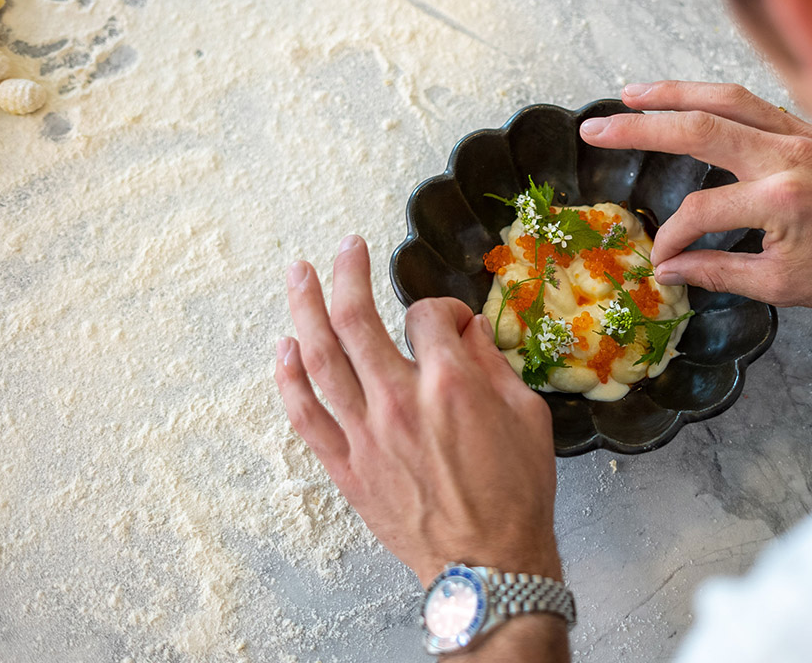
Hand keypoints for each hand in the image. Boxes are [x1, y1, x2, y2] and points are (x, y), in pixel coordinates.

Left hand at [274, 236, 562, 587]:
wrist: (488, 564)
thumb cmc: (515, 494)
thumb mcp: (528, 416)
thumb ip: (493, 364)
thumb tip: (468, 332)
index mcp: (450, 384)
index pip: (428, 317)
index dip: (443, 309)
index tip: (453, 322)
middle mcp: (399, 401)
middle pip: (357, 319)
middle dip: (348, 272)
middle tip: (345, 247)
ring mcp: (366, 434)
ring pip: (320, 358)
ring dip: (305, 309)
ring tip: (298, 274)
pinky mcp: (347, 466)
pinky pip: (306, 414)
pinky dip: (289, 378)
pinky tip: (284, 348)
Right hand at [581, 81, 811, 315]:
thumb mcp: (782, 287)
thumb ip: (718, 272)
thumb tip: (668, 269)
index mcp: (780, 199)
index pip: (701, 210)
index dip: (672, 236)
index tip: (660, 258)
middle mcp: (787, 155)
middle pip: (699, 128)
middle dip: (640, 127)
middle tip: (596, 129)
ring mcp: (801, 133)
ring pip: (725, 97)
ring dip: (673, 92)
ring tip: (630, 95)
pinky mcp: (810, 126)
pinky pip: (753, 101)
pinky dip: (714, 96)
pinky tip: (688, 98)